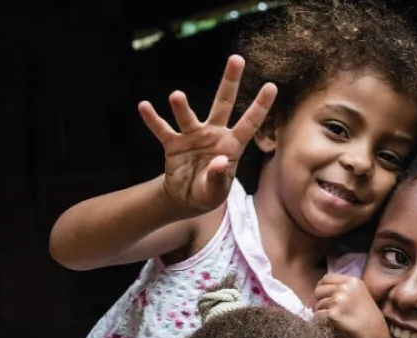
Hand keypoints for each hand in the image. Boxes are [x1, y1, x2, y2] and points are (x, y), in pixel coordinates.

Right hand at [139, 55, 276, 213]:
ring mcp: (193, 136)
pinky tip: (144, 107)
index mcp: (231, 145)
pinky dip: (153, 120)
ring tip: (176, 96)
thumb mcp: (216, 192)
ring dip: (181, 107)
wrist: (186, 198)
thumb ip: (219, 177)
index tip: (271, 86)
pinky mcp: (173, 144)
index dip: (260, 107)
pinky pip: (162, 130)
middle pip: (224, 103)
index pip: (249, 123)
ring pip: (188, 117)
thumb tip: (218, 161)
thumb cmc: (209, 193)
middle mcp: (213, 134)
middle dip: (230, 82)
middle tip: (236, 59)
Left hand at [314, 274, 390, 337]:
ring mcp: (339, 300)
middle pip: (319, 291)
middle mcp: (346, 288)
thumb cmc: (369, 323)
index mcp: (354, 282)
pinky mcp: (333, 314)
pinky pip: (317, 317)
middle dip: (317, 303)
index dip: (320, 289)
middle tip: (322, 315)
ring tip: (333, 324)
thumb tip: (317, 295)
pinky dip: (320, 324)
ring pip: (317, 305)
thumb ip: (344, 292)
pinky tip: (331, 329)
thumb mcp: (360, 298)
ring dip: (320, 315)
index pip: (327, 278)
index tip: (319, 299)